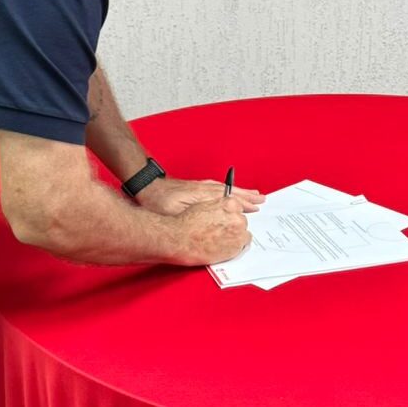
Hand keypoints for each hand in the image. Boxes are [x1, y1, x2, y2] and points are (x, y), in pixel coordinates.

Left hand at [135, 177, 264, 215]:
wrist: (145, 185)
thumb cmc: (156, 201)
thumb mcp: (172, 213)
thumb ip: (190, 217)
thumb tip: (205, 222)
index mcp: (201, 194)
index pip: (227, 198)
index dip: (242, 203)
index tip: (255, 206)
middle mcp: (204, 188)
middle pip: (230, 191)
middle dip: (246, 196)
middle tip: (261, 199)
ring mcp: (200, 186)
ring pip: (226, 188)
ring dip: (240, 191)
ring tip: (253, 194)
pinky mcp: (196, 186)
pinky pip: (218, 187)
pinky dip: (229, 189)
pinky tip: (231, 191)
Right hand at [173, 197, 251, 264]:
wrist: (180, 239)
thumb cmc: (187, 223)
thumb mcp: (205, 205)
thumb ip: (219, 207)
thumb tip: (224, 212)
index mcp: (230, 204)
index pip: (239, 209)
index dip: (230, 216)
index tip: (225, 221)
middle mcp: (237, 217)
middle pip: (242, 222)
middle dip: (233, 227)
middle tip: (220, 232)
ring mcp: (238, 233)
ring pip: (244, 235)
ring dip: (235, 237)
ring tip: (219, 240)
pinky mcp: (237, 248)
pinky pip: (241, 247)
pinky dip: (233, 248)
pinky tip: (221, 247)